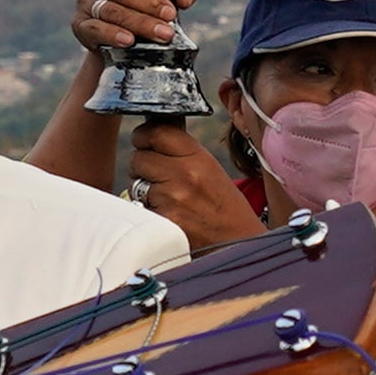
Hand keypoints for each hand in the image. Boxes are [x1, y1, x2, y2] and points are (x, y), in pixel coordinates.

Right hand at [67, 0, 177, 63]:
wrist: (125, 42)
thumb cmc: (148, 7)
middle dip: (147, 2)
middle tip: (170, 15)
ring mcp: (86, 3)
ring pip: (110, 11)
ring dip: (138, 22)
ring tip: (162, 33)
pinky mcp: (80, 26)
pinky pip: (94, 29)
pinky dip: (112, 34)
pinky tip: (129, 40)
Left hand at [121, 116, 258, 249]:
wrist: (238, 242)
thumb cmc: (224, 206)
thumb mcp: (210, 169)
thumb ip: (182, 151)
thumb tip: (152, 132)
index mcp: (198, 157)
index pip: (156, 132)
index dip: (144, 135)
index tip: (143, 140)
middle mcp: (185, 174)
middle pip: (139, 157)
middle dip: (143, 166)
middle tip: (157, 176)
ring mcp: (172, 199)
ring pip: (136, 184)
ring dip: (145, 190)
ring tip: (168, 199)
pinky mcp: (164, 221)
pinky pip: (141, 208)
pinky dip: (149, 211)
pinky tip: (169, 215)